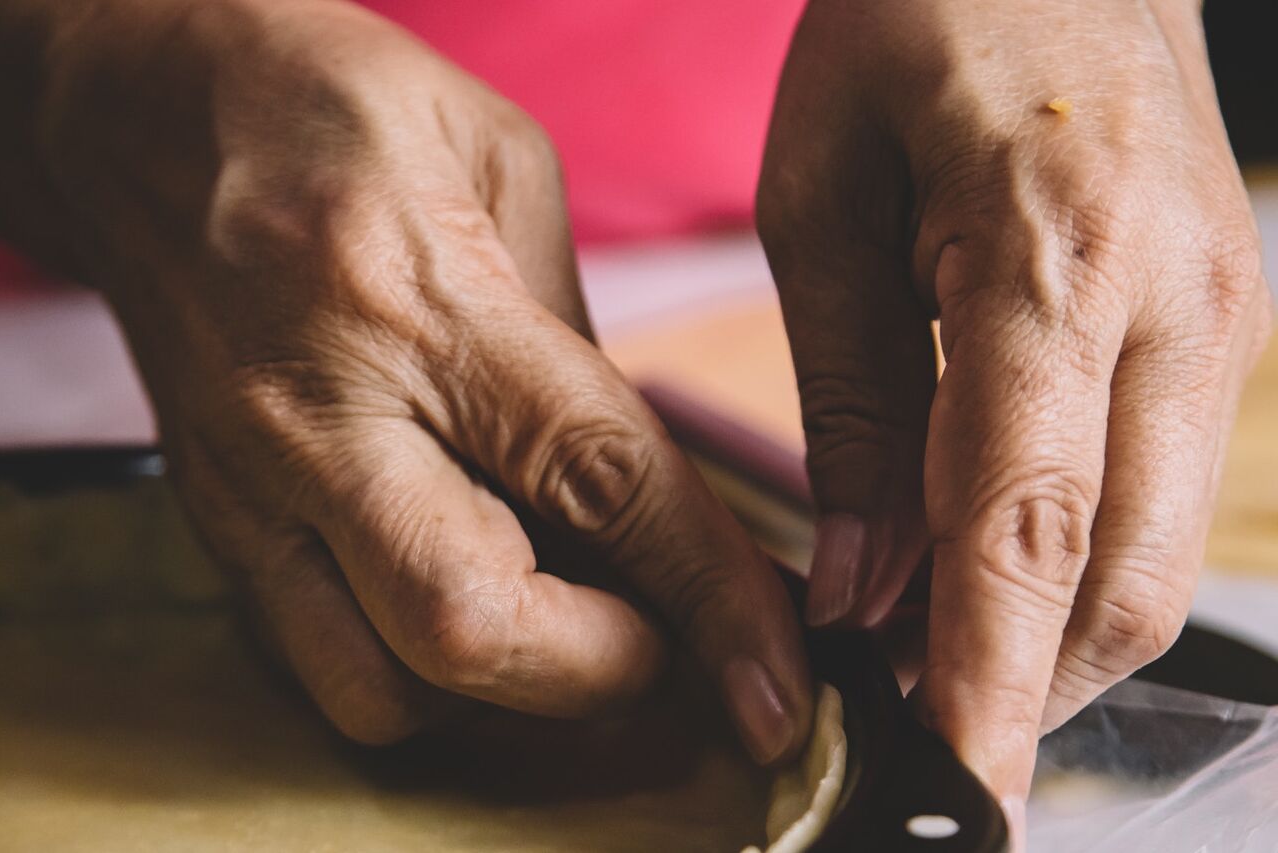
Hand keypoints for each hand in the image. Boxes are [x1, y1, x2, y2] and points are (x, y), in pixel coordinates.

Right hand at [23, 0, 810, 760]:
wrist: (144, 111)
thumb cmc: (333, 111)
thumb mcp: (504, 169)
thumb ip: (570, 342)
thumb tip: (628, 491)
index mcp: (427, 302)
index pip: (596, 480)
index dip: (706, 593)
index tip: (771, 673)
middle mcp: (326, 415)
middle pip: (470, 629)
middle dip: (600, 673)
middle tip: (662, 643)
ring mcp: (255, 485)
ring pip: (382, 687)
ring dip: (507, 689)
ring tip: (567, 625)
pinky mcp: (220, 520)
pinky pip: (322, 660)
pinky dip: (424, 673)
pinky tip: (473, 599)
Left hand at [758, 0, 1270, 811]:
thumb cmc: (911, 25)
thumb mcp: (822, 201)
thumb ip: (851, 402)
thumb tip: (863, 583)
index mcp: (1054, 256)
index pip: (1028, 525)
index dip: (989, 676)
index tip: (960, 782)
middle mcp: (1175, 304)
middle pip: (1127, 574)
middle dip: (1029, 683)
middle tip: (919, 731)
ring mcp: (1220, 315)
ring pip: (1158, 551)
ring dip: (1053, 635)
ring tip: (935, 661)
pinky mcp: (1218, 321)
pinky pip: (1159, 489)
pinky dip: (1079, 562)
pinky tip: (992, 573)